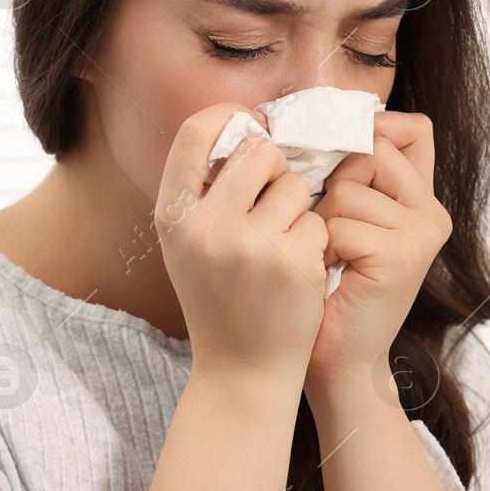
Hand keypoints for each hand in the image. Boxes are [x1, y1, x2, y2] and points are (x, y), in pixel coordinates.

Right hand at [155, 103, 329, 392]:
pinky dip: (313, 244)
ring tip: (280, 247)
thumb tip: (244, 126)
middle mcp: (206, 227)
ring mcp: (251, 247)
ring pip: (295, 186)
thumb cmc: (219, 299)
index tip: (249, 127)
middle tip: (273, 198)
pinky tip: (296, 274)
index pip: (195, 131)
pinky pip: (317, 223)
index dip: (228, 118)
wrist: (241, 372)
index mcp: (172, 217)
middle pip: (258, 151)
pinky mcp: (293, 265)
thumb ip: (204, 191)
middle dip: (275, 168)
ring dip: (297, 209)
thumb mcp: (188, 245)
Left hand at [306, 110, 451, 398]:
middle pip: (371, 149)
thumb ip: (349, 175)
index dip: (370, 130)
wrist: (336, 360)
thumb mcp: (344, 221)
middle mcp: (431, 211)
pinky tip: (331, 273)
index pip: (409, 128)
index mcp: (421, 199)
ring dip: (321, 221)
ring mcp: (422, 232)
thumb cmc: (327, 289)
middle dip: (334, 182)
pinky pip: (340, 222)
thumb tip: (313, 119)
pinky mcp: (404, 254)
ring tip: (331, 257)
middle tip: (330, 228)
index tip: (335, 161)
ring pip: (348, 187)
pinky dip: (322, 247)